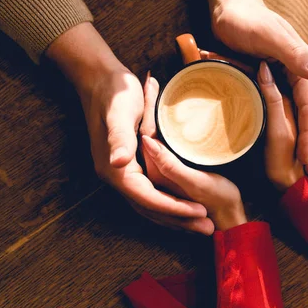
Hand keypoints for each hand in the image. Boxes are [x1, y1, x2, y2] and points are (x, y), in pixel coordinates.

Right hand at [45, 22, 212, 233]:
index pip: (149, 198)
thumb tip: (120, 164)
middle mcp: (116, 176)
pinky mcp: (127, 167)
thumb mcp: (120, 111)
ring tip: (201, 223)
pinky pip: (148, 194)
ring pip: (150, 205)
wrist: (98, 78)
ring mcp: (120, 173)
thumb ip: (120, 139)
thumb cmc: (115, 91)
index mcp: (115, 168)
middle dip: (179, 220)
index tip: (200, 212)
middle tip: (208, 228)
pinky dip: (166, 204)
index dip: (175, 208)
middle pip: (151, 209)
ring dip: (175, 217)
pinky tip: (183, 205)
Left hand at [140, 74, 246, 230]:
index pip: (146, 134)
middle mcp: (156, 172)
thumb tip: (147, 140)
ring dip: (154, 112)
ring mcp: (165, 172)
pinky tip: (167, 114)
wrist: (234, 218)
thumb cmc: (218, 200)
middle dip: (148, 105)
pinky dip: (162, 125)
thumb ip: (169, 164)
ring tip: (155, 88)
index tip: (150, 84)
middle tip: (150, 80)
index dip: (147, 107)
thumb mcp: (196, 181)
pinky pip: (163, 144)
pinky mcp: (176, 172)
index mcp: (156, 174)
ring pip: (154, 136)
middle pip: (147, 132)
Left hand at [206, 0, 307, 176]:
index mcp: (302, 67)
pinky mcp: (271, 80)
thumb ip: (295, 54)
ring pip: (299, 116)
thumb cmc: (246, 19)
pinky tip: (286, 144)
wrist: (229, 5)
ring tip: (305, 167)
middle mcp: (298, 74)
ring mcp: (285, 78)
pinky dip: (289, 129)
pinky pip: (284, 110)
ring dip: (305, 142)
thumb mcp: (269, 35)